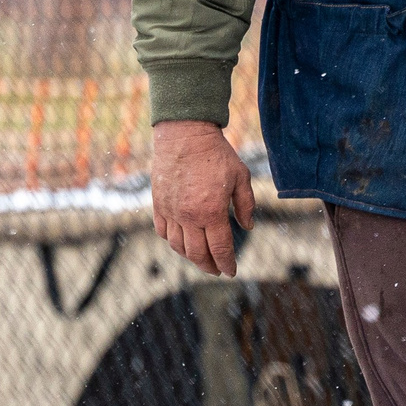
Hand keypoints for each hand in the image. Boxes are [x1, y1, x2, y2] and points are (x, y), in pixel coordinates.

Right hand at [151, 120, 254, 276]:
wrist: (184, 134)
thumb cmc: (216, 154)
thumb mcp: (241, 177)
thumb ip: (246, 204)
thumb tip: (247, 227)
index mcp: (212, 212)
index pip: (220, 249)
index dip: (226, 263)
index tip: (231, 272)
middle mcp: (189, 216)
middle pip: (197, 254)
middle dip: (209, 266)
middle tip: (216, 270)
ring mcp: (171, 211)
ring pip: (178, 246)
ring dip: (190, 257)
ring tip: (201, 258)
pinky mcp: (158, 204)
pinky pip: (163, 231)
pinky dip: (173, 241)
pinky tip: (182, 241)